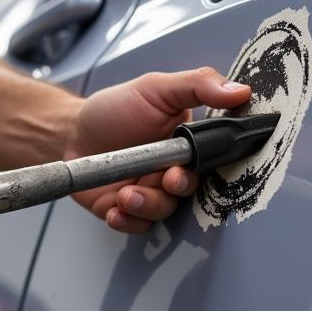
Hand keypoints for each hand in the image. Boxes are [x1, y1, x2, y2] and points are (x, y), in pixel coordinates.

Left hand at [65, 68, 250, 233]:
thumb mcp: (155, 88)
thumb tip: (240, 90)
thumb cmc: (114, 109)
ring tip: (126, 195)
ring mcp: (149, 192)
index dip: (205, 165)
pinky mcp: (125, 209)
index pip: (210, 158)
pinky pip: (136, 225)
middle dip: (176, 188)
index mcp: (185, 143)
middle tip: (164, 179)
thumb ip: (198, 85)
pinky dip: (126, 221)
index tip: (190, 163)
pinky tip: (114, 210)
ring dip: (147, 206)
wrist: (70, 132)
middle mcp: (171, 170)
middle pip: (188, 190)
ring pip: (162, 211)